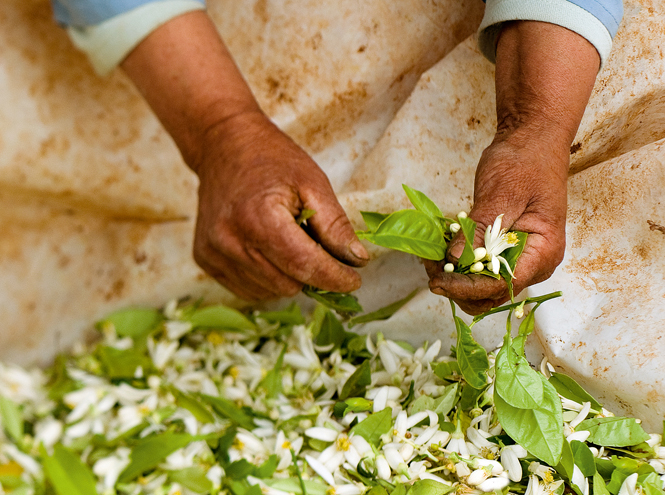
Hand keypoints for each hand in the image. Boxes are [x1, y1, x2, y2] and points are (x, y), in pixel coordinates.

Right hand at [192, 110, 367, 300]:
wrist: (222, 146)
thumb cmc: (271, 161)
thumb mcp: (313, 184)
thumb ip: (336, 226)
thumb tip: (357, 261)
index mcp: (259, 218)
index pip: (304, 266)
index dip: (335, 278)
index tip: (354, 280)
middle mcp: (230, 240)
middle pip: (288, 284)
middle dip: (312, 273)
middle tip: (318, 248)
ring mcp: (214, 253)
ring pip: (270, 291)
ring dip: (289, 277)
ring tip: (289, 243)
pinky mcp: (206, 260)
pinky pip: (249, 290)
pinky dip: (268, 279)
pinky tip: (269, 251)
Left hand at [424, 20, 600, 314]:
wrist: (532, 140)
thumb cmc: (524, 162)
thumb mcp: (501, 193)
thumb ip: (481, 228)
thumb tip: (455, 259)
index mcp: (543, 252)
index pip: (501, 285)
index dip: (466, 287)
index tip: (436, 280)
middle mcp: (534, 264)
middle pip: (492, 295)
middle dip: (458, 286)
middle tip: (428, 268)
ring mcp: (520, 259)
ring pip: (483, 287)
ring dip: (454, 279)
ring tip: (429, 259)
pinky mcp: (505, 252)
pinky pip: (480, 269)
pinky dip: (458, 266)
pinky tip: (438, 252)